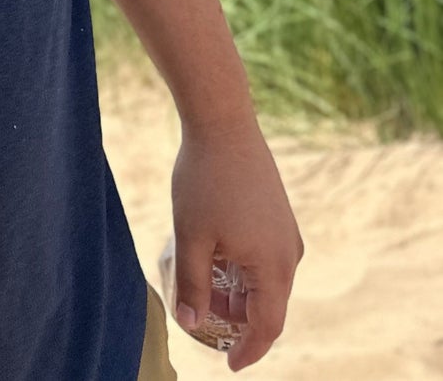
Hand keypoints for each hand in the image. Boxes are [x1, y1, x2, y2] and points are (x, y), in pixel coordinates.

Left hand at [170, 116, 304, 370]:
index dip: (249, 349)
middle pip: (267, 303)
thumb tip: (191, 323)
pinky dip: (241, 267)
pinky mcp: (277, 214)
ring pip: (264, 278)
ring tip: (202, 285)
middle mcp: (289, 253)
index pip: (268, 325)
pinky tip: (213, 255)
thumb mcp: (190, 235)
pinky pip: (263, 255)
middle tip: (203, 320)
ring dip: (237, 290)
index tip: (230, 366)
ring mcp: (286, 231)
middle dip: (237, 319)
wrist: (223, 123)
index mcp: (274, 266)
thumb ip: (192, 283)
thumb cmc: (204, 180)